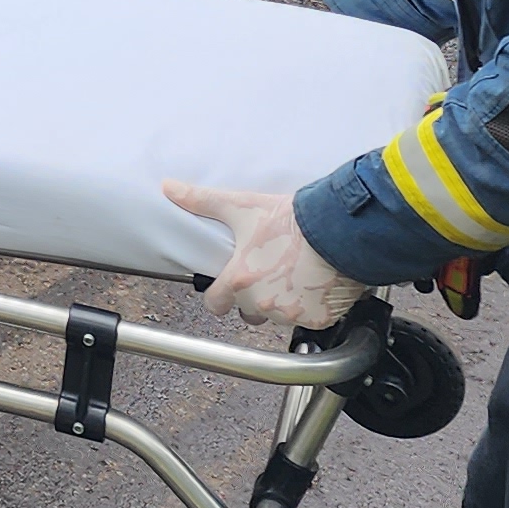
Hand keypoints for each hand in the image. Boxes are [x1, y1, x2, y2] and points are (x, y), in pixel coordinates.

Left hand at [163, 179, 365, 331]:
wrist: (339, 229)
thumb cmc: (292, 220)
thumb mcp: (242, 207)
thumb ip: (202, 201)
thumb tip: (170, 187)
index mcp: (239, 281)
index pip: (214, 304)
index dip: (218, 296)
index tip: (225, 288)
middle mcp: (263, 302)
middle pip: (249, 313)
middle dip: (254, 298)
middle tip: (267, 275)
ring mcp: (292, 314)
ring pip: (279, 316)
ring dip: (283, 303)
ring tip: (293, 276)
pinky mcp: (320, 318)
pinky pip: (311, 319)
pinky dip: (313, 307)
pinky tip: (316, 285)